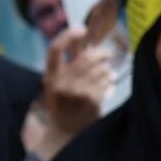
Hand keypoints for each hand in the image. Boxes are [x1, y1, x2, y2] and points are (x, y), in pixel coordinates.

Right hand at [28, 28, 113, 160]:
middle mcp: (62, 82)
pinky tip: (108, 84)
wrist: (64, 132)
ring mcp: (77, 91)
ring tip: (106, 73)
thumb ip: (67, 62)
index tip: (82, 29)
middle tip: (107, 54)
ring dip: (106, 68)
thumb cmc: (61, 104)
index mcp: (50, 76)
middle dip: (100, 53)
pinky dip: (110, 80)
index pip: (55, 49)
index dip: (68, 36)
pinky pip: (106, 81)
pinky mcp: (92, 99)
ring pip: (100, 69)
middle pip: (85, 57)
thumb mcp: (56, 83)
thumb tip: (84, 36)